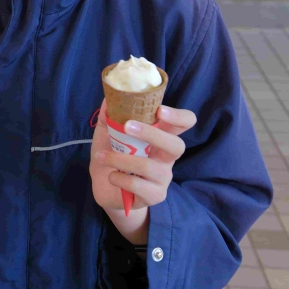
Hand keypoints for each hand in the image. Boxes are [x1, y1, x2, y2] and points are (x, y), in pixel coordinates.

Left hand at [89, 99, 196, 242]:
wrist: (104, 186)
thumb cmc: (111, 153)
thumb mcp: (107, 131)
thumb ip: (110, 113)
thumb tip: (110, 93)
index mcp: (160, 136)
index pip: (185, 123)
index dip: (178, 116)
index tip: (160, 110)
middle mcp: (166, 157)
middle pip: (177, 146)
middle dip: (153, 135)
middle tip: (128, 126)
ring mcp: (162, 178)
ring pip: (152, 168)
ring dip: (123, 160)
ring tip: (103, 156)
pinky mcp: (153, 196)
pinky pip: (140, 187)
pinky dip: (121, 179)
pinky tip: (111, 176)